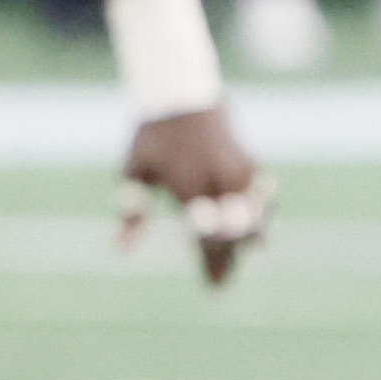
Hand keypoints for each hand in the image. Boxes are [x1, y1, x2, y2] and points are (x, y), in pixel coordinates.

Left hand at [121, 109, 268, 284]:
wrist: (183, 92)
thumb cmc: (152, 134)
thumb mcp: (134, 171)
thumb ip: (131, 213)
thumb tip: (120, 251)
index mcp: (191, 183)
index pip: (207, 234)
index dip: (212, 263)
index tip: (213, 287)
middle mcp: (221, 179)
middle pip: (236, 232)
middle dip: (230, 260)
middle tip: (220, 285)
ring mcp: (241, 171)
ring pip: (254, 218)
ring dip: (246, 242)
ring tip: (235, 265)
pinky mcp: (251, 165)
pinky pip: (260, 201)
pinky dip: (256, 220)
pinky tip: (252, 237)